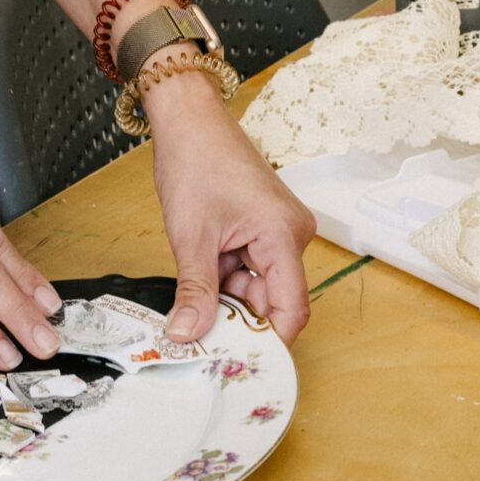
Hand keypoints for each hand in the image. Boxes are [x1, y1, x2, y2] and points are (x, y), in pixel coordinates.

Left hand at [144, 72, 316, 344]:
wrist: (188, 118)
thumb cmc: (195, 161)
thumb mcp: (190, 237)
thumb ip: (195, 292)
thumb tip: (187, 335)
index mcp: (284, 235)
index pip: (290, 310)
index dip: (266, 340)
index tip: (239, 362)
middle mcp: (292, 233)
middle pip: (274, 299)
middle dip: (238, 314)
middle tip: (201, 330)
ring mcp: (280, 228)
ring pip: (259, 283)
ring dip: (228, 291)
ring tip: (195, 282)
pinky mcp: (266, 224)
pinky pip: (253, 264)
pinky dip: (228, 272)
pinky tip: (203, 265)